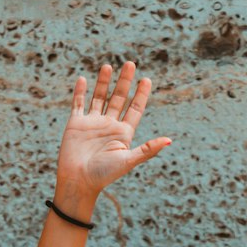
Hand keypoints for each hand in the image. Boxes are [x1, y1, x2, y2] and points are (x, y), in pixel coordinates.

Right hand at [55, 61, 171, 197]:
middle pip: (119, 99)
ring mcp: (92, 124)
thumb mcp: (128, 160)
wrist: (78, 182)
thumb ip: (148, 149)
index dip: (141, 94)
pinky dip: (80, 92)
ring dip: (104, 82)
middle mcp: (109, 126)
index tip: (147, 79)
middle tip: (130, 64)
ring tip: (109, 66)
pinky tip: (84, 79)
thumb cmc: (104, 175)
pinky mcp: (76, 125)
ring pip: (99, 98)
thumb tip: (170, 140)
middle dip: (124, 82)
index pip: (135, 109)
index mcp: (123, 133)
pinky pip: (78, 104)